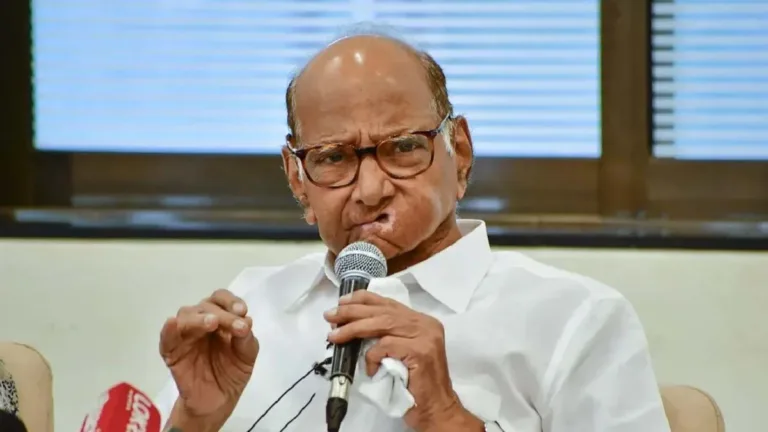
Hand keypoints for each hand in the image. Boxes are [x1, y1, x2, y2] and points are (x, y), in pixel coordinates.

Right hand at [159, 289, 258, 423]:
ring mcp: (185, 336)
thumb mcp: (246, 356)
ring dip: (199, 318)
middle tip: (236, 326)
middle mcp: (200, 322)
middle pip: (205, 305)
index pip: (221, 299)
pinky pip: (166, 338)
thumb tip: (246, 321)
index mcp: (219, 318)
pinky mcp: (172, 353)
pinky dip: (169, 330)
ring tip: (212, 323)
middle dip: (222, 314)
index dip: (231, 301)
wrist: (218, 402)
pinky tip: (173, 324)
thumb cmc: (231, 373)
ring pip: (185, 316)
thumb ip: (246, 339)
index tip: (242, 311)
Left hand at [324, 291, 481, 431]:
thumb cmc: (415, 384)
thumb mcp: (400, 352)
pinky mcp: (420, 352)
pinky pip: (386, 346)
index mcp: (422, 321)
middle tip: (330, 316)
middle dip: (353, 312)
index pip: (389, 303)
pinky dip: (372, 356)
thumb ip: (387, 335)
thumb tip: (352, 324)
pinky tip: (370, 370)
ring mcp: (426, 337)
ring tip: (335, 336)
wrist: (436, 408)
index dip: (363, 300)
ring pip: (383, 324)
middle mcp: (426, 324)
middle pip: (383, 311)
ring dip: (354, 329)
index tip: (342, 301)